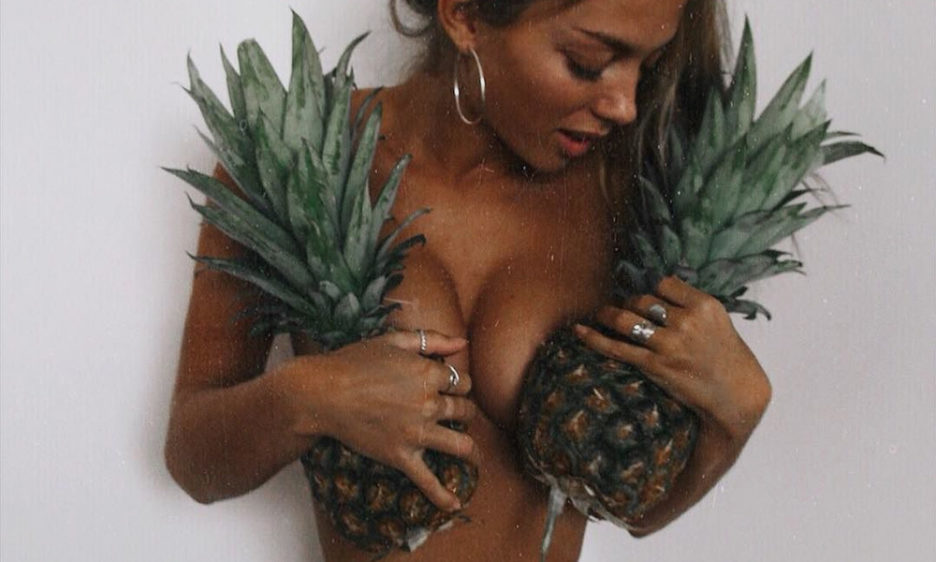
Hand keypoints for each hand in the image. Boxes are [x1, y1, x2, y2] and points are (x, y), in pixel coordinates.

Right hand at [285, 329, 478, 511]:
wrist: (322, 393)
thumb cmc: (353, 362)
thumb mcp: (394, 341)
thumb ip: (432, 339)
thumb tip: (463, 342)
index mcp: (429, 374)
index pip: (462, 382)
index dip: (460, 385)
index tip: (452, 389)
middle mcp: (429, 404)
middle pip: (465, 411)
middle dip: (465, 412)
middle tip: (459, 416)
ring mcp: (417, 432)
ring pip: (460, 445)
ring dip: (471, 450)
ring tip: (473, 455)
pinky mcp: (401, 456)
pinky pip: (428, 480)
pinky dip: (443, 496)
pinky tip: (454, 504)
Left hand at [574, 276, 770, 446]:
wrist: (736, 394)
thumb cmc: (727, 356)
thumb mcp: (718, 320)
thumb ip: (690, 304)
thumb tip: (657, 288)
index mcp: (704, 306)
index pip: (664, 283)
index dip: (654, 291)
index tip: (652, 300)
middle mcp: (686, 322)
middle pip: (642, 300)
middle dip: (631, 304)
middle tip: (627, 310)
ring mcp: (669, 344)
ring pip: (626, 319)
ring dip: (609, 315)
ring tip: (602, 314)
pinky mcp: (654, 365)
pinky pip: (616, 347)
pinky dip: (593, 337)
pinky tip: (579, 330)